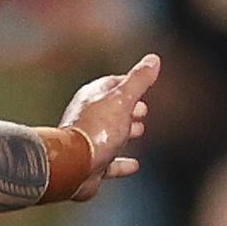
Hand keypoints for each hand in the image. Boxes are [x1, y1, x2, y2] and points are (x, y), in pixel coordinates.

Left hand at [58, 53, 160, 199]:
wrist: (74, 165)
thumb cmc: (96, 130)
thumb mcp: (123, 99)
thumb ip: (139, 80)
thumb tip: (153, 60)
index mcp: (93, 97)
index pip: (112, 84)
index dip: (129, 83)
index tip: (142, 84)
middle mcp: (87, 117)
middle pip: (110, 109)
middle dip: (128, 108)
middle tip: (142, 110)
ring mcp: (88, 141)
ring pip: (109, 134)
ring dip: (125, 132)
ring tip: (139, 131)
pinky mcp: (90, 164)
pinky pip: (109, 162)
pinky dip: (122, 162)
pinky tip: (133, 165)